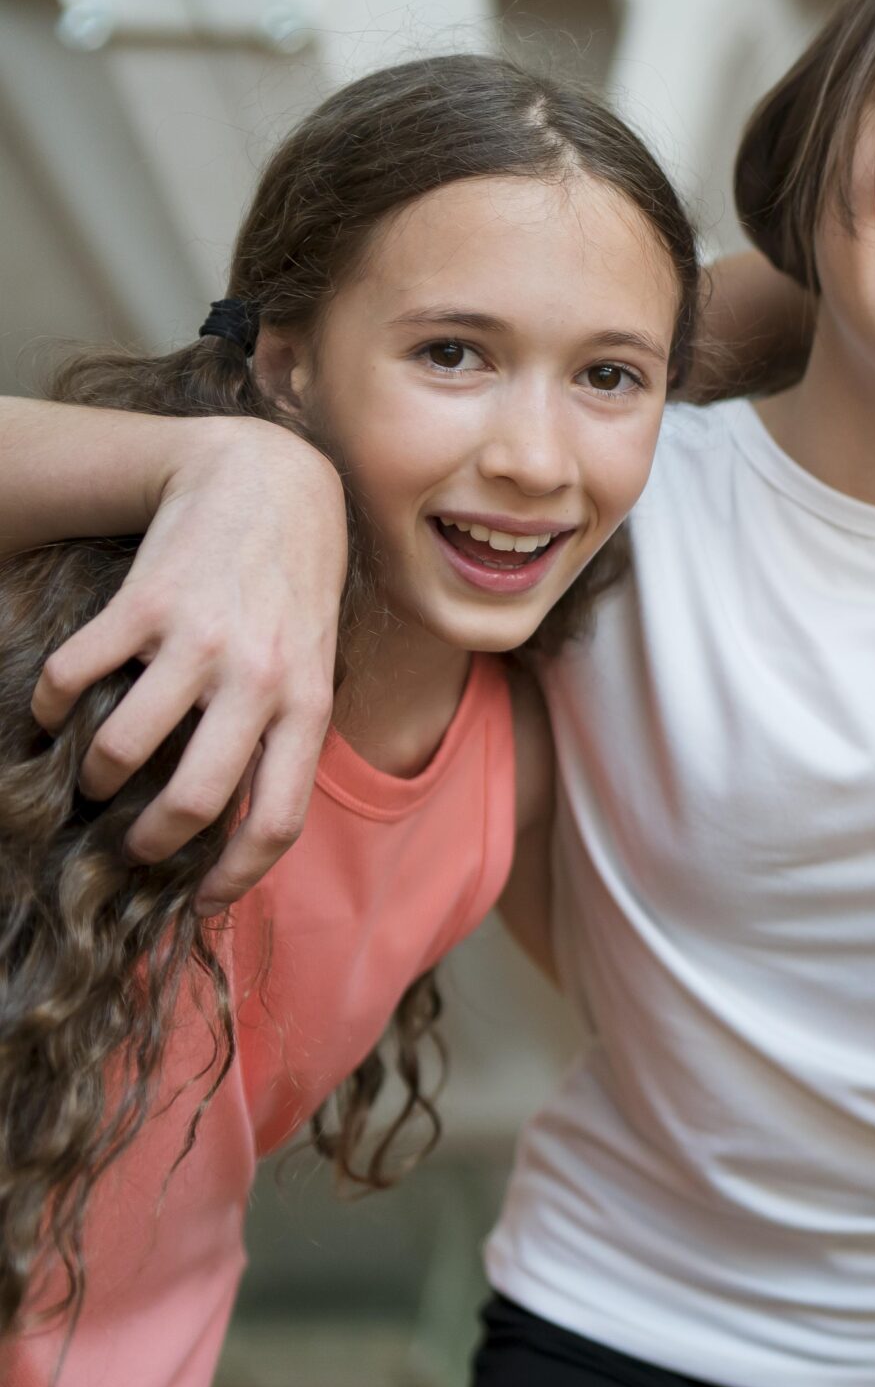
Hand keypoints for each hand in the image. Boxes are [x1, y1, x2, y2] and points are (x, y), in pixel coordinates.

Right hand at [30, 417, 343, 908]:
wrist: (270, 484)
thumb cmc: (292, 592)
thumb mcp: (316, 664)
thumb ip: (285, 733)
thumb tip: (242, 823)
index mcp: (308, 704)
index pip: (279, 818)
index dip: (238, 876)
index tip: (203, 902)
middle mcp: (259, 679)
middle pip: (196, 798)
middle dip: (152, 840)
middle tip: (130, 845)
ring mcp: (200, 641)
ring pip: (123, 748)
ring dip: (94, 777)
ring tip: (93, 776)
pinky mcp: (144, 604)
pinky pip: (73, 678)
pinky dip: (46, 707)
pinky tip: (49, 711)